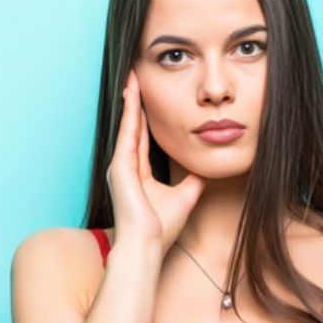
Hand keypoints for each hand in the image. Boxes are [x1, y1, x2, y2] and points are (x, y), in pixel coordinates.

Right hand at [108, 69, 204, 253]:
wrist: (147, 245)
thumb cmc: (161, 228)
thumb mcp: (185, 197)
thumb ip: (192, 181)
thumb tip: (204, 169)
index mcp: (137, 173)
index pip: (142, 137)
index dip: (144, 116)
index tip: (148, 96)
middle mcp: (125, 167)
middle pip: (132, 126)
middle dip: (134, 101)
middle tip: (135, 76)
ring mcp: (119, 166)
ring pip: (128, 125)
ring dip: (130, 101)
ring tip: (133, 78)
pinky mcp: (119, 168)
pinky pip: (127, 133)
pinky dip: (129, 113)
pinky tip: (132, 95)